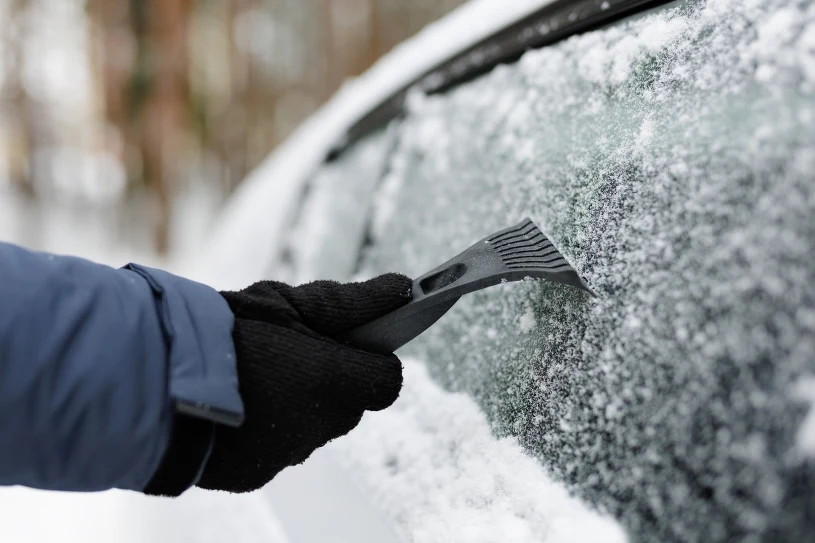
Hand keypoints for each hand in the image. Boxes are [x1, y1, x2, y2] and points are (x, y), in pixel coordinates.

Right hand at [197, 273, 411, 492]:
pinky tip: (238, 403)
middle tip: (291, 353)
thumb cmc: (223, 333)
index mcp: (333, 382)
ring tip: (257, 375)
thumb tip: (403, 288)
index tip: (352, 344)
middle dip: (332, 378)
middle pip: (348, 404)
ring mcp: (287, 454)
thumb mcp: (289, 303)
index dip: (372, 359)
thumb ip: (352, 301)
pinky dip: (267, 426)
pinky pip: (278, 447)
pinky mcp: (256, 472)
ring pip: (312, 426)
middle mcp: (318, 426)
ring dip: (299, 403)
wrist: (152, 379)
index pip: (387, 381)